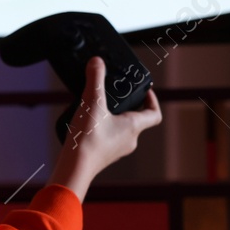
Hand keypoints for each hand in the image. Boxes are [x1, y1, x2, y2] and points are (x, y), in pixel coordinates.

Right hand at [48, 56, 162, 203]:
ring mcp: (117, 150)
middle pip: (137, 120)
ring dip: (114, 118)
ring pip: (122, 129)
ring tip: (98, 107)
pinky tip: (87, 124)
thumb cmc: (88, 139)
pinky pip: (109, 138)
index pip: (154, 113)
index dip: (153, 100)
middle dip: (128, 106)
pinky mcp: (104, 155)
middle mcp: (130, 140)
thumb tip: (97, 61)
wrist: (75, 168)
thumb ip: (95, 79)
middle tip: (116, 95)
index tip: (145, 90)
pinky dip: (103, 129)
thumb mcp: (91, 103)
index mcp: (133, 126)